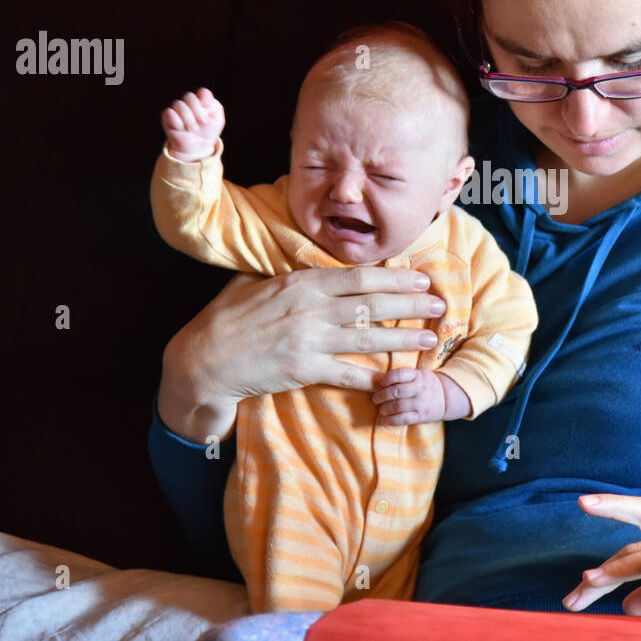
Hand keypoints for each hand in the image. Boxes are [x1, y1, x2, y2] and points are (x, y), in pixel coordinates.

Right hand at [158, 267, 447, 444]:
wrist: (202, 360)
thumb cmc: (226, 319)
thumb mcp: (255, 284)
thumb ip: (286, 273)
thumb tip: (308, 261)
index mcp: (300, 282)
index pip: (357, 277)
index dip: (393, 278)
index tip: (419, 277)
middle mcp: (309, 307)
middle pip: (371, 303)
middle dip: (410, 303)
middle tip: (438, 302)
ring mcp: (307, 339)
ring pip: (366, 336)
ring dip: (403, 338)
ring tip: (430, 338)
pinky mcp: (302, 369)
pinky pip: (346, 374)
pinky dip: (372, 377)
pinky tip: (395, 379)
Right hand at [162, 87, 224, 160]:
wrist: (198, 147)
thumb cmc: (207, 132)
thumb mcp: (217, 120)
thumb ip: (215, 105)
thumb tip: (203, 95)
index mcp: (201, 101)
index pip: (202, 92)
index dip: (205, 101)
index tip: (209, 113)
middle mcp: (188, 102)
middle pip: (189, 96)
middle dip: (197, 112)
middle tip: (202, 123)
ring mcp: (177, 109)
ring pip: (179, 104)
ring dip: (188, 119)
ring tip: (192, 129)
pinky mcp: (167, 117)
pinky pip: (169, 113)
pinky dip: (177, 122)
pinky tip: (181, 129)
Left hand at [371, 369, 468, 423]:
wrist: (447, 398)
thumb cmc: (428, 384)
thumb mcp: (420, 373)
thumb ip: (404, 375)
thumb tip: (380, 380)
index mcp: (418, 375)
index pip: (400, 374)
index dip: (387, 378)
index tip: (380, 383)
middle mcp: (420, 389)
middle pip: (396, 391)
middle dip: (382, 395)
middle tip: (376, 398)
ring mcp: (421, 403)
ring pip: (398, 406)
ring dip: (385, 409)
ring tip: (381, 409)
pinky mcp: (421, 416)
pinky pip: (403, 419)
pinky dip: (391, 420)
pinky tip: (384, 420)